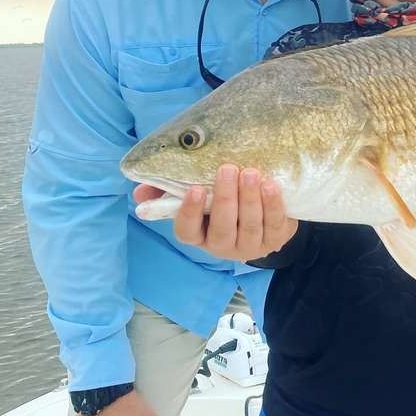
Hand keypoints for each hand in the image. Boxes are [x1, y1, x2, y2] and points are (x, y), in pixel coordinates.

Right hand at [135, 165, 298, 260]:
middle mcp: (222, 245)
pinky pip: (275, 223)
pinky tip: (270, 185)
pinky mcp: (275, 239)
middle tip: (227, 169)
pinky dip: (273, 204)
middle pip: (222, 227)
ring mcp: (250, 244)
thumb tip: (139, 192)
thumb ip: (167, 191)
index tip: (195, 190)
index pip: (187, 231)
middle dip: (225, 199)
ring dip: (250, 199)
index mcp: (199, 235)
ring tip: (250, 173)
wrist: (264, 214)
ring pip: (250, 225)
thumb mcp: (197, 196)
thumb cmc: (223, 200)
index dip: (190, 212)